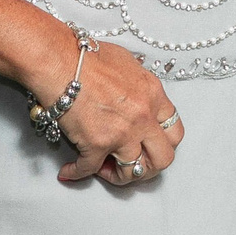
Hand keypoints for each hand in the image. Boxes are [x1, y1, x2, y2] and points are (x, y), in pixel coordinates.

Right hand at [30, 33, 183, 185]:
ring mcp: (122, 133)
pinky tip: (70, 171)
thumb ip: (139, 86)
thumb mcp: (129, 65)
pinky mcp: (96, 144)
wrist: (60, 61)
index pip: (175, 131)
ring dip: (119, 176)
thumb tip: (136, 97)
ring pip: (134, 171)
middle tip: (133, 166)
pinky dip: (77, 173)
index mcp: (154, 96)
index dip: (163, 143)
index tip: (149, 146)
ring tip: (105, 171)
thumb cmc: (87, 57)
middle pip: (163, 157)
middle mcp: (144, 117)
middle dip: (150, 167)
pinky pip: (89, 169)